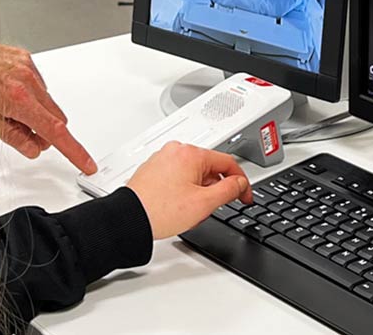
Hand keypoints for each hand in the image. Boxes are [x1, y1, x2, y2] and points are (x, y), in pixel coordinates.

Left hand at [0, 44, 96, 174]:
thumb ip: (15, 138)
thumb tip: (34, 148)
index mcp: (19, 99)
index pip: (56, 132)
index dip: (74, 151)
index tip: (88, 164)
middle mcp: (27, 80)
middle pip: (55, 117)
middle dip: (46, 130)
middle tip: (23, 133)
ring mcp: (27, 66)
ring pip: (47, 100)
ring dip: (35, 110)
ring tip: (7, 107)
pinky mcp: (25, 57)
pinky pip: (38, 82)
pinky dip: (29, 92)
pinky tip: (8, 91)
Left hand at [126, 141, 253, 239]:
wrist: (128, 220)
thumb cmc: (159, 210)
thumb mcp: (204, 203)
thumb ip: (229, 190)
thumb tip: (240, 183)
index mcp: (190, 153)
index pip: (228, 163)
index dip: (241, 182)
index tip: (244, 195)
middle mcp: (175, 151)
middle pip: (210, 169)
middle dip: (214, 189)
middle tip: (209, 208)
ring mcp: (162, 159)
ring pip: (194, 174)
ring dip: (199, 192)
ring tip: (188, 211)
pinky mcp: (153, 170)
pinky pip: (178, 177)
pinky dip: (183, 191)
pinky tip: (176, 207)